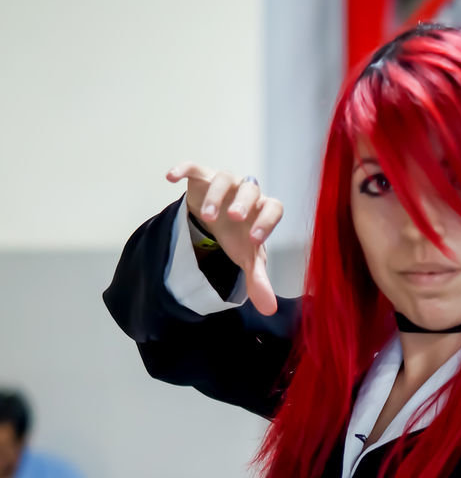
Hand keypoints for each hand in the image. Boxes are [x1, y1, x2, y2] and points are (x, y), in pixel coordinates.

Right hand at [165, 163, 282, 314]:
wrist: (219, 222)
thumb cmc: (238, 237)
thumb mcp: (246, 258)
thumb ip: (257, 280)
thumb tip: (269, 309)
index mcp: (261, 210)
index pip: (273, 208)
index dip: (266, 221)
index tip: (254, 240)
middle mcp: (246, 192)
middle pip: (250, 187)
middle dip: (242, 202)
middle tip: (232, 218)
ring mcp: (224, 183)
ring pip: (224, 178)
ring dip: (217, 194)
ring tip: (207, 216)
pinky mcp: (202, 177)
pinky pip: (194, 167)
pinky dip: (184, 169)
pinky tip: (170, 178)